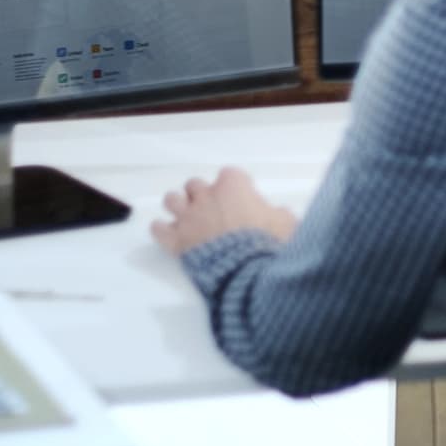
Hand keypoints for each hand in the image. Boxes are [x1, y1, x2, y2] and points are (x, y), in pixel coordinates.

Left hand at [152, 167, 298, 253]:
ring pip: (172, 199)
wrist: (246, 270)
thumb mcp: (286, 225)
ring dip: (179, 206)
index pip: (230, 174)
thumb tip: (279, 215)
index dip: (235, 187)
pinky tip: (169, 233)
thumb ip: (279, 215)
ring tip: (187, 217)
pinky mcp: (177, 240)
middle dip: (202, 195)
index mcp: (233, 186)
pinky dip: (162, 230)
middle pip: (195, 184)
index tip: (242, 199)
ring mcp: (189, 217)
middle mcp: (207, 196)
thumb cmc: (267, 244)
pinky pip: (159, 228)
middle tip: (212, 209)